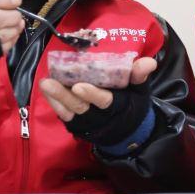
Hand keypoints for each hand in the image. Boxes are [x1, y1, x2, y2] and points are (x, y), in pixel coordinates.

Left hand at [40, 56, 155, 120]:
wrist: (127, 131)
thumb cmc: (132, 104)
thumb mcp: (140, 91)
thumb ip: (140, 76)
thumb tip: (149, 62)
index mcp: (118, 106)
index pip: (104, 101)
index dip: (92, 94)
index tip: (79, 85)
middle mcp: (99, 116)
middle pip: (80, 106)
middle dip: (64, 95)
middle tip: (49, 82)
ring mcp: (86, 121)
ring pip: (68, 111)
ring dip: (55, 98)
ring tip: (45, 83)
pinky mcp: (76, 123)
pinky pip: (63, 114)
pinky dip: (53, 102)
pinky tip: (46, 89)